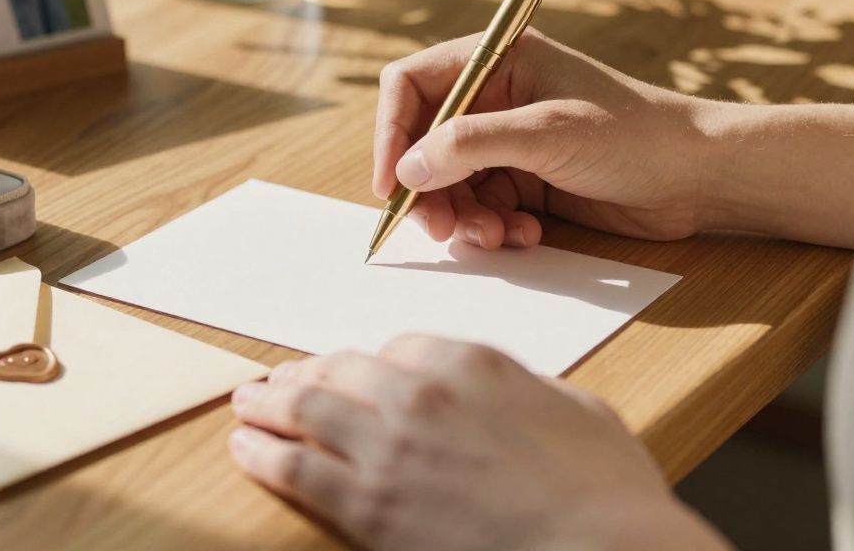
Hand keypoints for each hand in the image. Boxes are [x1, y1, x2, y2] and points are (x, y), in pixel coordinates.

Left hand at [229, 336, 728, 550]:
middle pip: (341, 369)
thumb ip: (527, 391)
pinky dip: (262, 453)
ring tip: (247, 404)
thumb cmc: (608, 497)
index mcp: (471, 363)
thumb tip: (512, 393)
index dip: (370, 364)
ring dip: (269, 405)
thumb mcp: (579, 413)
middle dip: (307, 375)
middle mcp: (418, 392)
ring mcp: (386, 446)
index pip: (400, 348)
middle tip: (280, 382)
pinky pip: (295, 467)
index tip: (353, 372)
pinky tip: (246, 449)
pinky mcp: (365, 504)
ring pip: (306, 410)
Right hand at [374, 28, 712, 247]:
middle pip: (423, 143)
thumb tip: (407, 168)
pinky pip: (482, 208)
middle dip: (428, 190)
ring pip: (450, 184)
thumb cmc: (635, 135)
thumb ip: (471, 145)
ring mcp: (509, 142)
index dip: (391, 132)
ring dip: (463, 217)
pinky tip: (526, 235)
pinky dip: (493, 228)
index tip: (391, 183)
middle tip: (441, 228)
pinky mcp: (526, 181)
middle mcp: (495, 98)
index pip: (413, 86)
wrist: (701, 178)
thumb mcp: (547, 133)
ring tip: (495, 237)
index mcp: (497, 60)